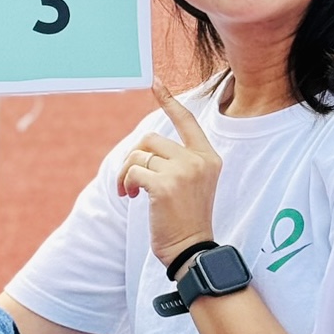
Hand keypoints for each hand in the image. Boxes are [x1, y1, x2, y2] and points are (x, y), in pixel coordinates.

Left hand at [116, 81, 221, 270]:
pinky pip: (133, 171)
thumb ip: (178, 162)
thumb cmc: (187, 219)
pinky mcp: (165, 185)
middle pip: (151, 139)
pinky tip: (129, 196)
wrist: (192, 250)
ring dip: (126, 173)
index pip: (187, 121)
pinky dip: (124, 183)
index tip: (156, 83)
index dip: (169, 101)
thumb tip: (145, 148)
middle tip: (129, 181)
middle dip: (134, 158)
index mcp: (209, 157)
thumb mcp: (192, 184)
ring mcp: (183, 171)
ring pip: (138, 155)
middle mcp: (199, 160)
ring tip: (129, 192)